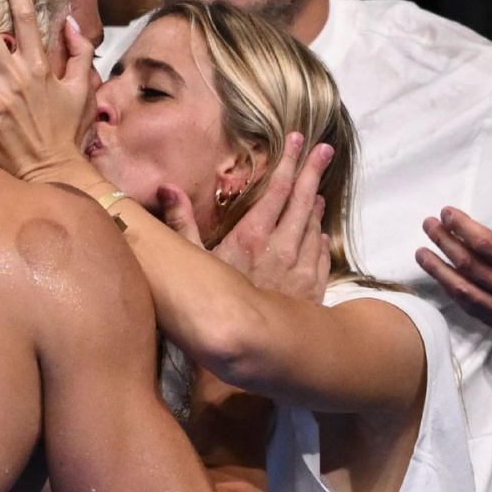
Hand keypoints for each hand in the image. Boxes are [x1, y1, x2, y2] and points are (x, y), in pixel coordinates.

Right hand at [161, 132, 333, 302]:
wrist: (246, 351)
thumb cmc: (212, 307)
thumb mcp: (189, 262)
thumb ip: (179, 223)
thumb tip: (167, 189)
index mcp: (251, 237)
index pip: (276, 190)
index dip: (289, 163)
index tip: (300, 140)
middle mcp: (280, 248)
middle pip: (302, 202)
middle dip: (312, 171)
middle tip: (323, 149)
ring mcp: (299, 271)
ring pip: (312, 228)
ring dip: (316, 205)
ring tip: (320, 188)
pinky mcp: (309, 291)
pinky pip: (319, 258)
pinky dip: (320, 242)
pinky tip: (319, 234)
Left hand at [417, 185, 491, 363]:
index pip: (487, 244)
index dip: (462, 227)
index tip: (446, 213)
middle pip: (469, 266)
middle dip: (444, 243)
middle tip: (427, 225)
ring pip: (465, 292)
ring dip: (441, 271)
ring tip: (422, 254)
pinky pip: (475, 311)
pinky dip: (456, 295)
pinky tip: (445, 282)